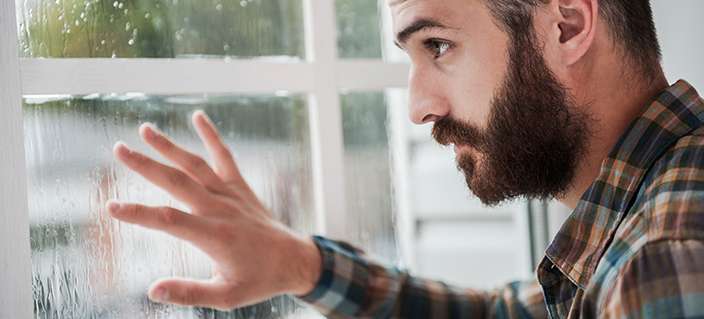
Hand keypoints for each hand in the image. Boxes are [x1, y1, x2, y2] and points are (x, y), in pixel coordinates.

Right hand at [106, 111, 320, 310]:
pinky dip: (212, 136)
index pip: (169, 221)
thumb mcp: (226, 296)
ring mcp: (231, 194)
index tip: (111, 207)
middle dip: (146, 165)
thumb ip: (189, 292)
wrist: (293, 260)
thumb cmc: (258, 280)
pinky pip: (225, 157)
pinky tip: (198, 116)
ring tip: (144, 129)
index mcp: (214, 236)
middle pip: (177, 182)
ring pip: (196, 165)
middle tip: (118, 149)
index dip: (138, 214)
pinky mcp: (239, 187)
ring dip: (170, 146)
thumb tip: (152, 290)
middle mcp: (220, 209)